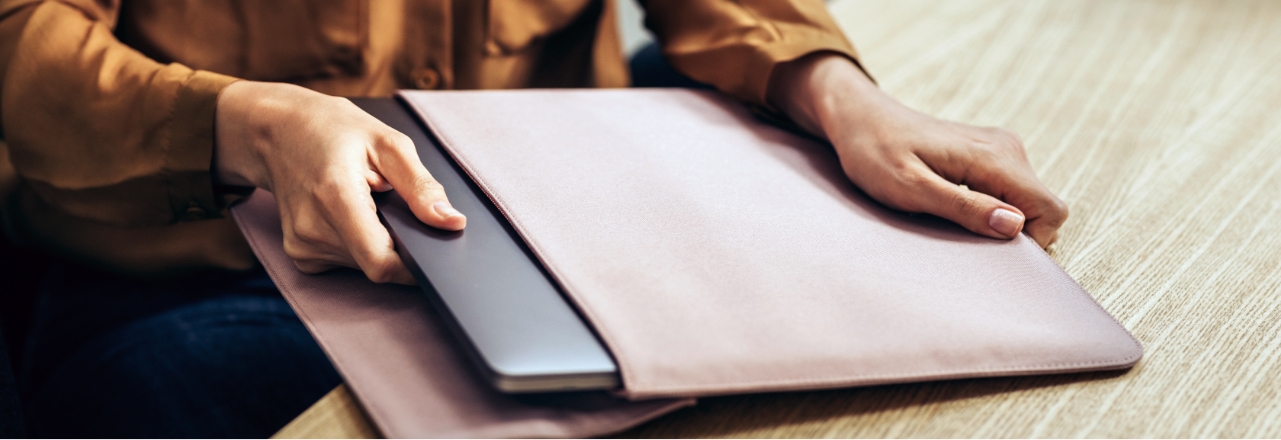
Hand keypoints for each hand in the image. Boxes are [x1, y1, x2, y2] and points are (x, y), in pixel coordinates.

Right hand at [215, 81, 465, 283]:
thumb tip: (452, 223)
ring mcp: (302, 245)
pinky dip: (358, 243)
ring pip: (363, 264)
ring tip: (367, 203)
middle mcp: (312, 229)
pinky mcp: (300, 254)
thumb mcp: (388, 143)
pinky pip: (346, 261)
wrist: (276, 131)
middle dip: (397, 241)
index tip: (432, 252)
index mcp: (336, 197)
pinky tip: (351, 214)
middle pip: (377, 263)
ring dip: (377, 240)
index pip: (381, 262)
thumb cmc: (334, 130)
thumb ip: (422, 187)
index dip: (414, 266)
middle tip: (392, 203)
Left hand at [767, 54, 1067, 247]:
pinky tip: (950, 203)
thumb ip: (963, 207)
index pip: (1049, 209)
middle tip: (960, 233)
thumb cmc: (874, 152)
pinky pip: (1009, 191)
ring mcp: (999, 148)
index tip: (985, 246)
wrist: (859, 117)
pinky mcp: (988, 154)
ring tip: (948, 214)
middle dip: (1012, 232)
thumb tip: (1014, 226)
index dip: (1029, 240)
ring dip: (997, 219)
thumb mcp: (910, 188)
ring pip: (1026, 201)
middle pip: (1042, 207)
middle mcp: (1006, 148)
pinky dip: (989, 207)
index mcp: (993, 156)